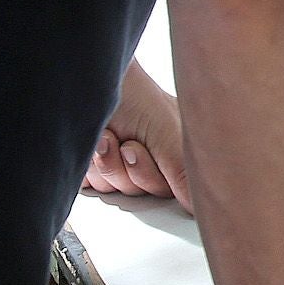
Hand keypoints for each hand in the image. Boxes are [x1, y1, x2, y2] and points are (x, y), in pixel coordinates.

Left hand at [83, 65, 192, 212]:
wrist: (82, 78)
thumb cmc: (129, 89)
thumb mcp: (164, 130)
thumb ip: (183, 172)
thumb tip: (201, 206)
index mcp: (181, 143)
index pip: (183, 184)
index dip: (163, 180)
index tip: (146, 160)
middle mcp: (155, 152)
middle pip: (148, 192)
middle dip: (133, 170)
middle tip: (129, 145)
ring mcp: (124, 159)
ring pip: (119, 190)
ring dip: (108, 165)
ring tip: (107, 136)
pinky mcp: (96, 166)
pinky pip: (94, 187)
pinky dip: (90, 167)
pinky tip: (94, 144)